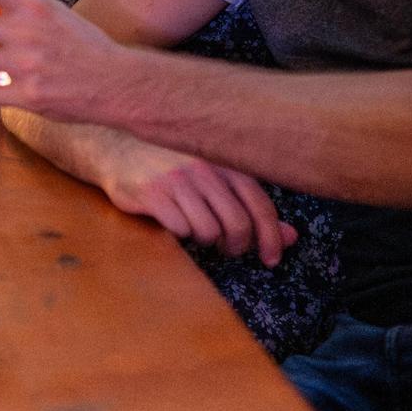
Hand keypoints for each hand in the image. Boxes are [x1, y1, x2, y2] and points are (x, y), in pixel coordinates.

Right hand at [99, 135, 295, 266]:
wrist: (119, 150)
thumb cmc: (174, 168)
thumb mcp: (217, 182)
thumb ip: (253, 208)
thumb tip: (292, 237)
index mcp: (227, 163)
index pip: (261, 206)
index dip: (272, 238)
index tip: (271, 260)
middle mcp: (206, 168)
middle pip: (238, 225)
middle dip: (236, 246)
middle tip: (226, 249)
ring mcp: (178, 179)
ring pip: (209, 231)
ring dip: (206, 241)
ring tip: (197, 233)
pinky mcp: (153, 192)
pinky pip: (180, 228)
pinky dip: (181, 234)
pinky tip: (175, 224)